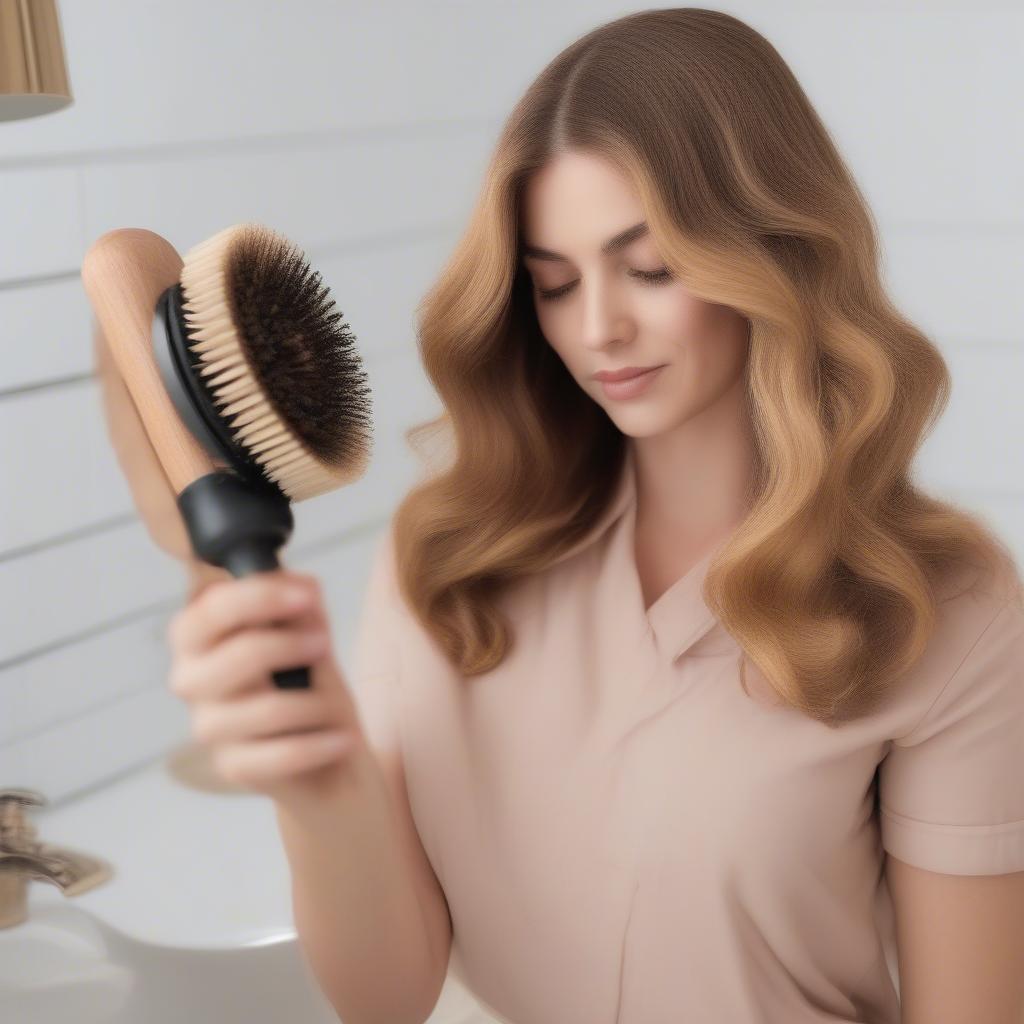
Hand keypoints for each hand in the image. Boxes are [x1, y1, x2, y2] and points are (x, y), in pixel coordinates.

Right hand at [166, 569, 369, 804]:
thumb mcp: (309, 631)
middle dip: (290, 645)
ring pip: (265, 709)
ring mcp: (209, 727)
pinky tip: (344, 739)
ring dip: (314, 702)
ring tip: (335, 703)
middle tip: (324, 644)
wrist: (326, 750)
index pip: (211, 609)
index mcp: (200, 637)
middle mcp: (192, 680)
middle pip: (236, 655)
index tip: (307, 596)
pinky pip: (279, 754)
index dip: (260, 597)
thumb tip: (302, 588)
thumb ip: (301, 604)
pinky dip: (320, 744)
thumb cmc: (308, 681)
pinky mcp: (233, 766)